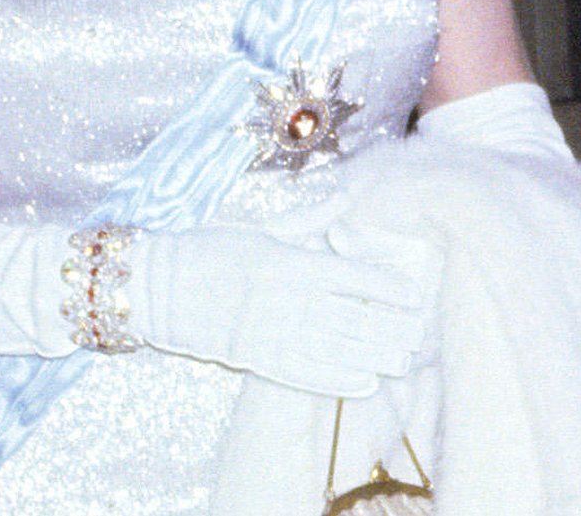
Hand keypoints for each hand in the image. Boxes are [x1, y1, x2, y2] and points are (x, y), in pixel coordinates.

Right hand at [130, 223, 432, 394]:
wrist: (161, 286)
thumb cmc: (211, 248)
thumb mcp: (260, 227)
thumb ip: (308, 219)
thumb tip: (345, 197)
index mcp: (288, 261)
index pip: (352, 276)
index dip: (387, 286)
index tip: (413, 294)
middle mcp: (286, 299)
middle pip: (354, 318)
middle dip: (391, 328)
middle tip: (418, 334)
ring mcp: (272, 333)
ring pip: (338, 350)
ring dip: (374, 357)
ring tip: (401, 361)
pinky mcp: (257, 360)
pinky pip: (308, 375)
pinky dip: (339, 381)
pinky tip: (365, 383)